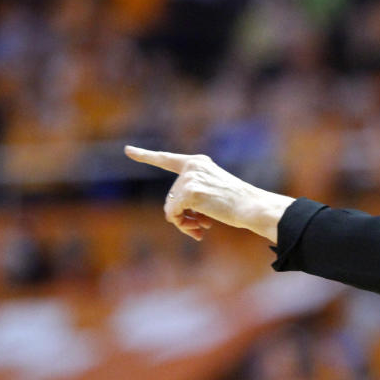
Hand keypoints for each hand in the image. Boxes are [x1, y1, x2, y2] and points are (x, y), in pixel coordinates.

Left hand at [124, 145, 294, 241]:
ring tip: (200, 229)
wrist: (252, 207)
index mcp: (199, 163)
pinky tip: (201, 228)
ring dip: (183, 222)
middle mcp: (192, 166)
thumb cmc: (237, 204)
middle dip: (181, 215)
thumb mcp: (212, 193)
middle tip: (200, 227)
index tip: (127, 150)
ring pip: (171, 207)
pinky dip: (183, 224)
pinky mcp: (190, 191)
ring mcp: (191, 177)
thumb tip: (171, 215)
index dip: (145, 156)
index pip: (166, 159)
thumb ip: (191, 196)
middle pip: (171, 196)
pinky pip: (173, 213)